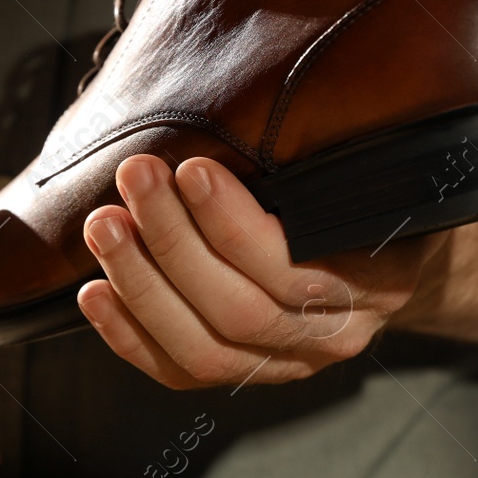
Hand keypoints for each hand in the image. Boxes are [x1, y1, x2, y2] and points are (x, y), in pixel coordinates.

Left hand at [77, 154, 446, 388]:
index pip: (293, 268)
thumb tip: (247, 102)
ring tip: (104, 224)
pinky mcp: (240, 375)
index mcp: (377, 281)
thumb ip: (314, 158)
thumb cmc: (360, 192)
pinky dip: (128, 334)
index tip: (189, 168)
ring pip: (202, 347)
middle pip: (239, 310)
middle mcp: (334, 336)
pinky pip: (177, 371)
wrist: (383, 251)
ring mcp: (286, 365)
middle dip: (173, 241)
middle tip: (133, 178)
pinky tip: (94, 291)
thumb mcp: (362, 168)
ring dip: (141, 283)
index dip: (232, 223)